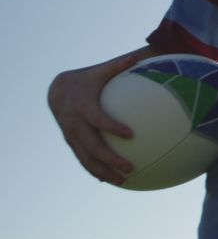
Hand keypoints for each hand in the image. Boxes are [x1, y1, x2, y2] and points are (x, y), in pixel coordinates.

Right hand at [48, 55, 138, 184]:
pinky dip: (95, 172)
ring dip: (104, 172)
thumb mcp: (99, 72)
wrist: (58, 91)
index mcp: (83, 107)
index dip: (113, 127)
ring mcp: (72, 137)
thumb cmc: (86, 80)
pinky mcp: (72, 143)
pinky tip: (111, 181)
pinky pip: (84, 160)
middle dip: (110, 159)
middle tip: (130, 168)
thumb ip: (118, 66)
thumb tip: (138, 56)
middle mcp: (76, 125)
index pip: (99, 120)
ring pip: (87, 159)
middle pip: (92, 147)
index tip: (131, 134)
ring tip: (123, 182)